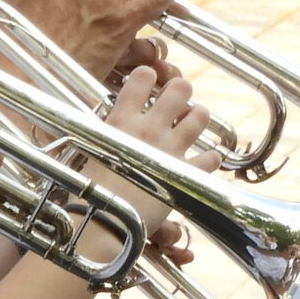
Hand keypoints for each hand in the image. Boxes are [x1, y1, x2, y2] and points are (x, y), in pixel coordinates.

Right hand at [88, 65, 211, 240]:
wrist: (103, 222)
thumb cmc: (88, 191)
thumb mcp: (90, 153)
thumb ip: (106, 136)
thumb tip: (112, 129)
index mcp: (121, 120)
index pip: (142, 78)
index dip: (149, 76)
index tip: (149, 83)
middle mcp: (149, 129)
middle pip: (180, 89)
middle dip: (181, 91)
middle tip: (176, 101)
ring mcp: (171, 150)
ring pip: (201, 116)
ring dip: (198, 117)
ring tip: (191, 123)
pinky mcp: (186, 174)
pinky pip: (211, 158)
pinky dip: (209, 159)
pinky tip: (201, 161)